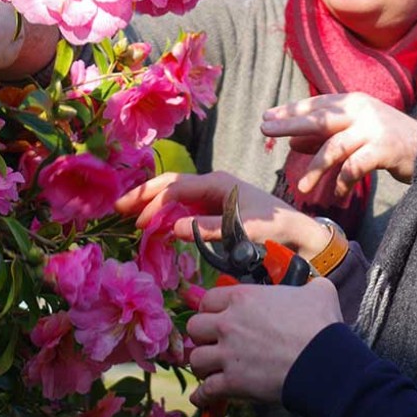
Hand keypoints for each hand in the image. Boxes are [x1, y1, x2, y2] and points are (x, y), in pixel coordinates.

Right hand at [114, 170, 330, 259]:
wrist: (298, 233)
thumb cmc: (275, 229)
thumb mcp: (245, 230)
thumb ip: (210, 229)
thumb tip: (175, 230)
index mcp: (218, 183)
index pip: (176, 190)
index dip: (155, 205)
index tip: (142, 225)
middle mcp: (212, 185)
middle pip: (170, 185)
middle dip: (144, 194)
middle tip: (117, 206)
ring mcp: (212, 196)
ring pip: (174, 195)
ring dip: (151, 202)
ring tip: (127, 213)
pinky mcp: (214, 209)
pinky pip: (183, 208)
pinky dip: (165, 214)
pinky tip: (152, 224)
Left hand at [187, 278, 341, 406]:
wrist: (323, 361)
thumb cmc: (320, 326)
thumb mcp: (318, 293)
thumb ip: (309, 286)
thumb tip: (316, 288)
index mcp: (243, 298)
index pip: (208, 299)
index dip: (211, 308)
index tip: (217, 316)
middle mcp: (229, 324)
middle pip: (195, 327)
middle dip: (202, 335)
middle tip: (212, 341)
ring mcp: (228, 354)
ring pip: (196, 359)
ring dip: (202, 365)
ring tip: (210, 368)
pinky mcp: (233, 382)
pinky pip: (206, 390)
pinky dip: (203, 395)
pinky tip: (203, 397)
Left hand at [261, 93, 416, 192]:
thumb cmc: (390, 141)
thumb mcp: (357, 133)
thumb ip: (326, 135)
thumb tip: (291, 140)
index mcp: (354, 102)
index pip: (317, 104)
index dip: (291, 110)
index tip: (267, 117)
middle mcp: (362, 111)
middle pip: (320, 118)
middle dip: (290, 124)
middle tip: (266, 129)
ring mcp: (374, 129)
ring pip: (334, 147)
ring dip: (315, 168)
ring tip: (302, 187)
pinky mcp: (385, 149)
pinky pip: (354, 167)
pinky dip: (342, 183)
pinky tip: (336, 195)